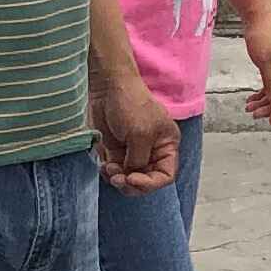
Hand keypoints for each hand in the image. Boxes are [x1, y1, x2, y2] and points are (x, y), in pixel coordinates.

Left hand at [95, 67, 180, 190]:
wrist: (108, 88)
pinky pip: (116, 170)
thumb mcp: (140, 135)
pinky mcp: (117, 150)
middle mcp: (152, 151)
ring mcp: (134, 151)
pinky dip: (109, 172)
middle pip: (147, 180)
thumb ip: (138, 160)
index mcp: (167, 145)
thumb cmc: (131, 104)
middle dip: (131, 183)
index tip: (132, 179)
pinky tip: (103, 165)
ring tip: (108, 168)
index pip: (165, 175)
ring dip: (118, 178)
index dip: (150, 183)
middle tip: (117, 178)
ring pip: (129, 178)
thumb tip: (131, 174)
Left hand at [242, 14, 270, 125]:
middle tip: (254, 115)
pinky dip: (260, 94)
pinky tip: (250, 100)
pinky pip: (268, 85)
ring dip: (263, 102)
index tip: (270, 120)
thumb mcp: (265, 62)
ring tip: (248, 109)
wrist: (256, 18)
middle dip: (269, 107)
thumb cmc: (262, 37)